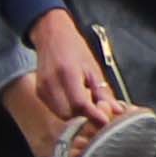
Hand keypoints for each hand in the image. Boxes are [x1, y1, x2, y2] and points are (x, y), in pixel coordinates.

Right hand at [25, 12, 128, 131]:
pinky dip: (67, 110)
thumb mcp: (94, 67)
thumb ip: (103, 92)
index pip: (79, 103)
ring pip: (61, 114)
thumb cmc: (75, 48)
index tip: (105, 121)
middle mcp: (52, 82)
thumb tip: (116, 110)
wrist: (52, 35)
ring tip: (88, 105)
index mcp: (68, 73)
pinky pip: (55, 109)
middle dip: (85, 117)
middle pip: (69, 114)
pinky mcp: (39, 92)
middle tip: (98, 113)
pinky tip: (75, 101)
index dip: (93, 115)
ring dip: (76, 115)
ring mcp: (43, 88)